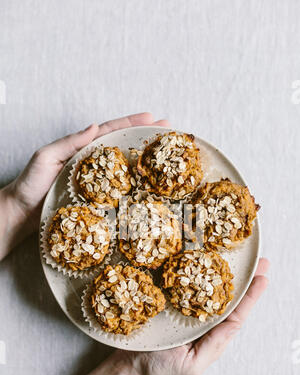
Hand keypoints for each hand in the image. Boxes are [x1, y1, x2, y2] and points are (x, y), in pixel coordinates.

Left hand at [5, 112, 169, 232]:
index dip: (130, 123)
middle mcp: (93, 164)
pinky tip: (149, 188)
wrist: (23, 213)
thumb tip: (94, 127)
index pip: (110, 131)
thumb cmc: (30, 183)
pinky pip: (119, 192)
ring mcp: (97, 183)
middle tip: (169, 132)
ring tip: (166, 158)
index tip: (151, 118)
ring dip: (145, 162)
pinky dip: (135, 188)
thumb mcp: (46, 157)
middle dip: (145, 138)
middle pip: (123, 147)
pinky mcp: (98, 201)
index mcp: (82, 148)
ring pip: (125, 169)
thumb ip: (69, 142)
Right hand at [120, 258, 268, 374]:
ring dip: (223, 271)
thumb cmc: (161, 369)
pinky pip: (185, 284)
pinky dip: (194, 271)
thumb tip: (233, 325)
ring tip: (241, 256)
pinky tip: (202, 258)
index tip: (264, 277)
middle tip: (261, 261)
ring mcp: (186, 308)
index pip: (236, 312)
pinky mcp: (169, 300)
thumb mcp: (192, 365)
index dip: (251, 295)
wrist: (131, 366)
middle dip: (245, 278)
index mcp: (211, 333)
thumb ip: (213, 346)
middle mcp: (202, 318)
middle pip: (226, 295)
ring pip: (208, 286)